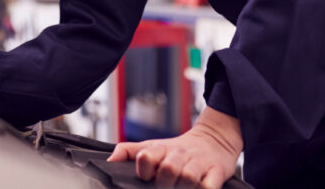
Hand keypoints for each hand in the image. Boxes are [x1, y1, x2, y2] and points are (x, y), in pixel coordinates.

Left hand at [107, 107, 241, 187]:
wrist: (214, 140)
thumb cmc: (177, 149)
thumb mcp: (152, 145)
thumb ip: (128, 151)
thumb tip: (108, 161)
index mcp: (161, 149)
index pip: (147, 156)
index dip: (144, 169)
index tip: (145, 177)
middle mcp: (179, 155)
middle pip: (168, 170)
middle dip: (164, 183)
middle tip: (164, 187)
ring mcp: (198, 163)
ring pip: (188, 178)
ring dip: (183, 188)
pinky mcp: (216, 172)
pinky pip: (209, 186)